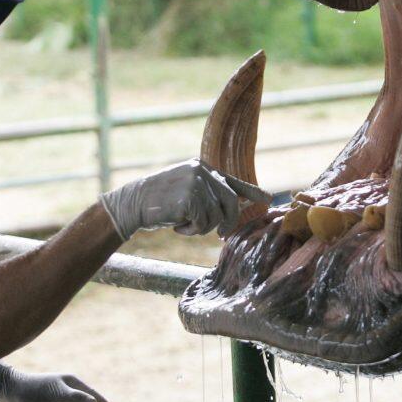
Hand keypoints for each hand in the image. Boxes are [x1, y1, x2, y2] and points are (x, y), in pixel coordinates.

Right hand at [99, 158, 271, 240]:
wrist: (133, 202)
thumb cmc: (159, 201)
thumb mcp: (186, 191)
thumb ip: (208, 194)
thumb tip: (237, 204)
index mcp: (203, 167)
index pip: (232, 181)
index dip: (252, 191)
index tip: (268, 198)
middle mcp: (202, 171)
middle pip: (231, 202)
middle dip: (228, 222)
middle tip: (221, 234)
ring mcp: (196, 182)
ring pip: (216, 216)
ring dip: (202, 228)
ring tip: (184, 224)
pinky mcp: (189, 197)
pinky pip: (203, 222)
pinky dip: (191, 230)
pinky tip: (176, 225)